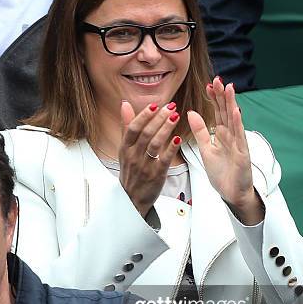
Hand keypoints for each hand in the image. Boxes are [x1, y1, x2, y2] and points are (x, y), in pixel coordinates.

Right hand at [119, 101, 181, 217]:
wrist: (132, 198)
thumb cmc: (130, 171)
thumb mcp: (124, 150)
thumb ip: (126, 127)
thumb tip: (125, 105)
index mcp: (125, 148)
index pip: (133, 128)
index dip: (144, 116)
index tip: (154, 105)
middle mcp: (133, 156)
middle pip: (146, 134)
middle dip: (159, 119)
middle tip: (170, 107)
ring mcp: (144, 166)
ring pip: (155, 144)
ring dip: (166, 129)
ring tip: (176, 117)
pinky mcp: (156, 175)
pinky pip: (164, 159)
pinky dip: (171, 148)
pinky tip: (178, 137)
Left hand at [187, 78, 263, 224]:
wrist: (232, 193)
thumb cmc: (222, 173)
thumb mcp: (206, 149)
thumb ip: (200, 131)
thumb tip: (191, 113)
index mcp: (222, 135)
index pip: (217, 112)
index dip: (213, 99)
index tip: (207, 85)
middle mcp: (231, 136)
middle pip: (226, 112)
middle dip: (222, 96)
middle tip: (217, 79)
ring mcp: (238, 143)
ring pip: (234, 120)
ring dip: (231, 104)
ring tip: (228, 88)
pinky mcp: (242, 153)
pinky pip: (239, 136)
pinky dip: (237, 123)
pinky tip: (235, 111)